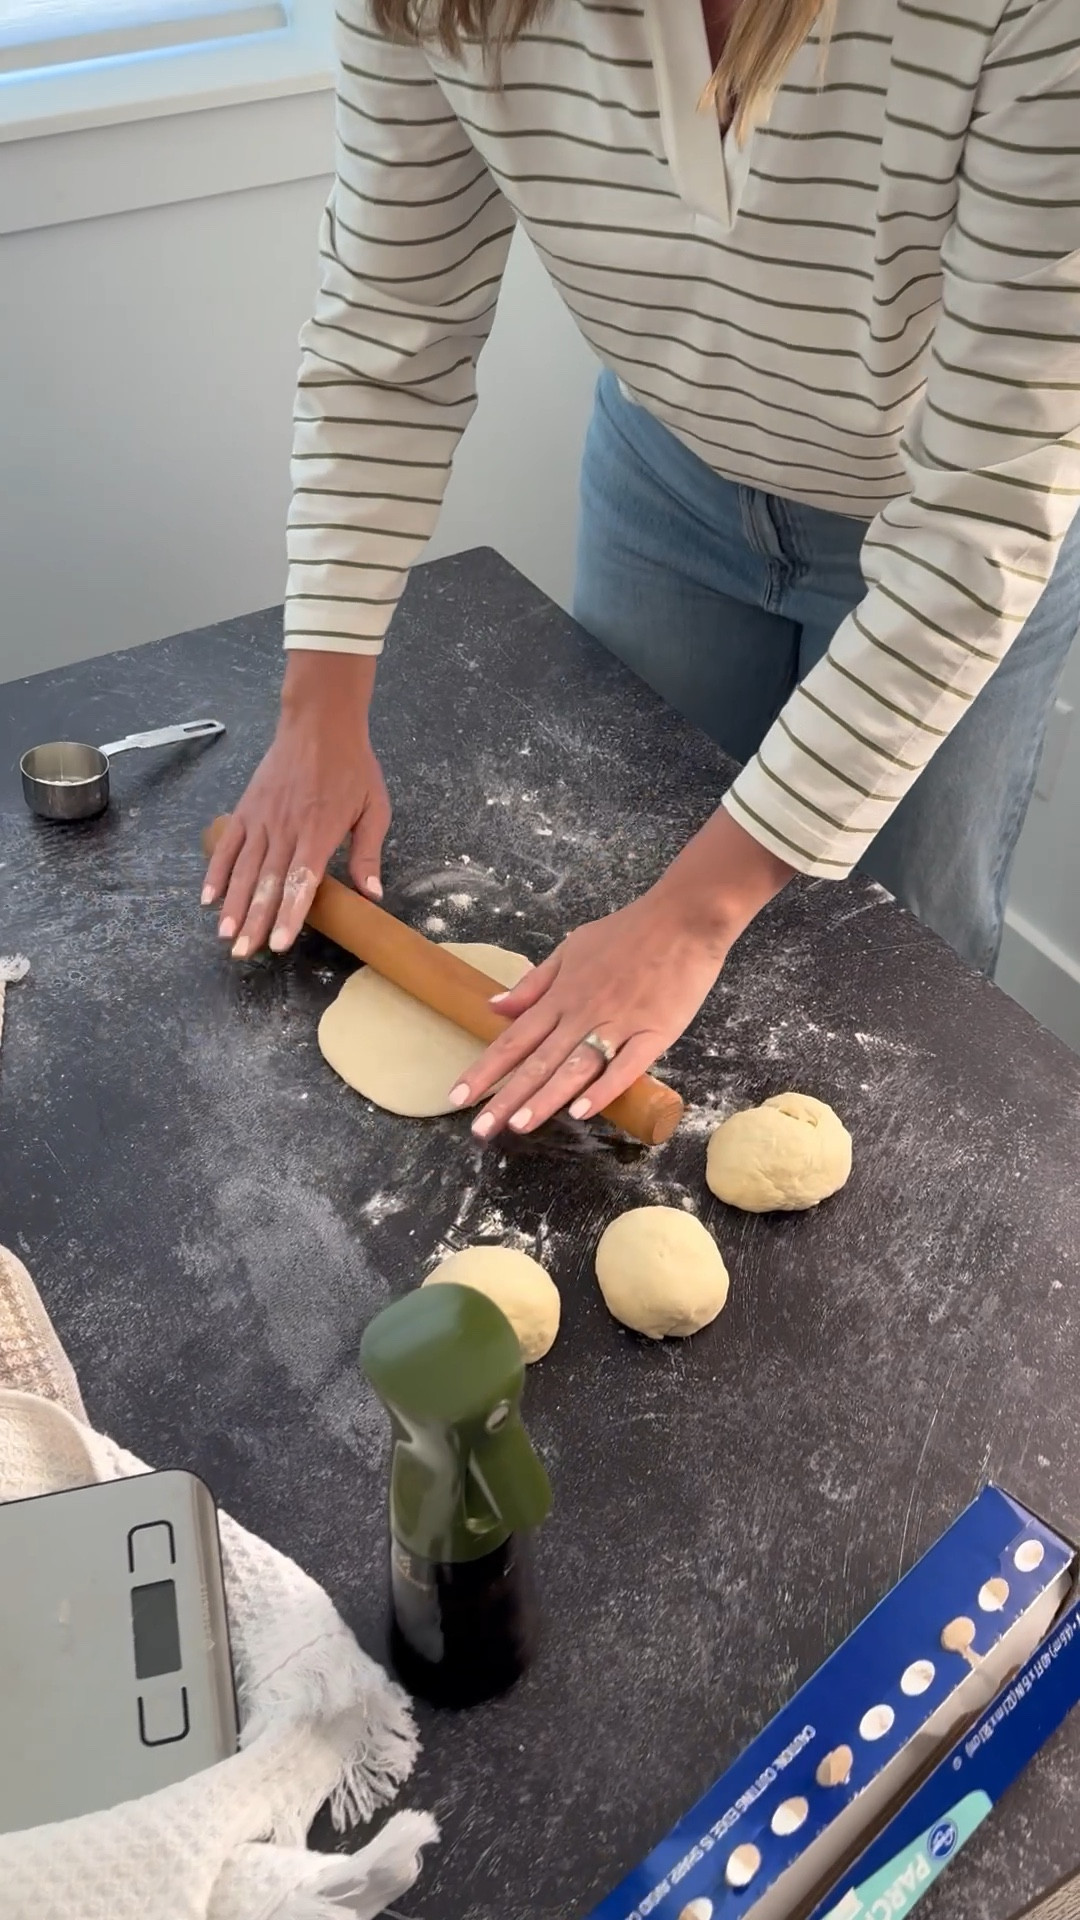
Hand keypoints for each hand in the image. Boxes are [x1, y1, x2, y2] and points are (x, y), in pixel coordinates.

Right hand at [202, 653, 388, 956]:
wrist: (320, 723)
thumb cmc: (353, 767)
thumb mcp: (374, 808)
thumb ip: (368, 853)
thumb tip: (372, 895)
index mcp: (319, 831)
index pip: (301, 881)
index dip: (288, 914)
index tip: (278, 943)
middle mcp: (286, 828)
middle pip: (266, 883)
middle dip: (254, 921)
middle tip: (244, 953)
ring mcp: (262, 819)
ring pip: (243, 869)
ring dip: (232, 905)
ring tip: (225, 937)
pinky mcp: (246, 809)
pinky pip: (228, 845)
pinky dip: (215, 872)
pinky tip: (207, 899)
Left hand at [451, 807, 794, 1135]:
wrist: (683, 917)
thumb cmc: (627, 932)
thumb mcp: (571, 948)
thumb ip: (534, 983)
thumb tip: (494, 1006)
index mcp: (560, 995)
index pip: (514, 1039)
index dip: (485, 1070)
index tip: (457, 1097)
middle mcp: (581, 1012)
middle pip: (537, 1061)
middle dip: (505, 1097)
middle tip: (479, 1130)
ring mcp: (618, 1023)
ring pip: (575, 1067)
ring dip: (545, 1098)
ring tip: (519, 1127)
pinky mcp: (654, 1032)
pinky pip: (626, 1065)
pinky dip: (604, 1088)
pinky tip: (583, 1111)